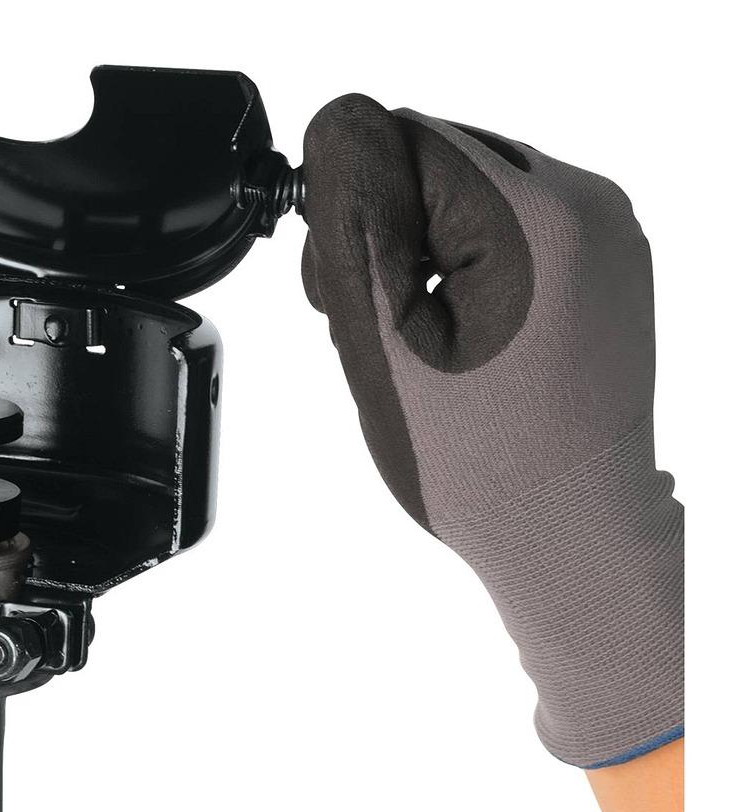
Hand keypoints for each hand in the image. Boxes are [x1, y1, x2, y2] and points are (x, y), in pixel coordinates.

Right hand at [300, 95, 682, 767]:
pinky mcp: (606, 268)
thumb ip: (354, 234)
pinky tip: (467, 340)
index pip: (406, 143)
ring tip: (430, 344)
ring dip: (430, 251)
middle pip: (445, 161)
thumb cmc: (480, 467)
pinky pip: (516, 231)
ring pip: (476, 195)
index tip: (351, 291)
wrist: (566, 532)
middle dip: (394, 231)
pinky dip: (473, 269)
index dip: (354, 212)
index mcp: (538, 222)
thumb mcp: (384, 347)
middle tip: (386, 328)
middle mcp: (590, 210)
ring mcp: (608, 238)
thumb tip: (339, 144)